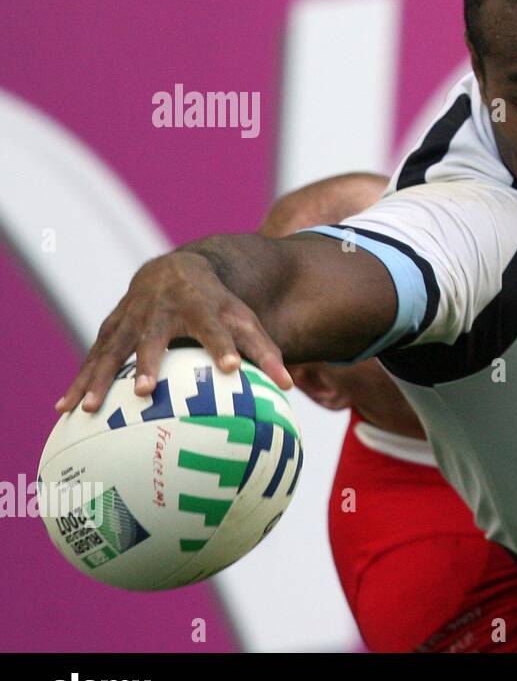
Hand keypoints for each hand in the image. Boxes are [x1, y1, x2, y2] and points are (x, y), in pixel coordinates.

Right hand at [55, 251, 291, 413]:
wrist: (177, 271)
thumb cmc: (219, 305)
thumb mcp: (244, 320)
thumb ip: (265, 351)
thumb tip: (289, 387)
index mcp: (200, 307)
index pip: (214, 327)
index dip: (222, 345)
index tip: (230, 368)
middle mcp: (161, 311)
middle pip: (153, 337)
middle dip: (149, 362)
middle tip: (147, 390)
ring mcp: (131, 318)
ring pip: (112, 349)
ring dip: (98, 377)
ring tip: (88, 408)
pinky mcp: (111, 328)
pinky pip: (92, 357)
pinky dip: (78, 380)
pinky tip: (63, 409)